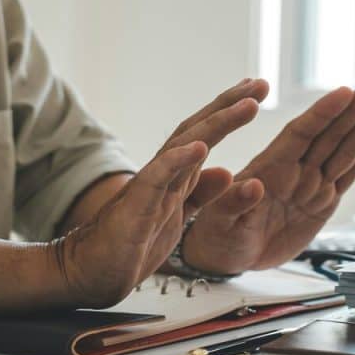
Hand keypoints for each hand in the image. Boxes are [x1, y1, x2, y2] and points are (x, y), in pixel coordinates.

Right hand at [53, 79, 264, 306]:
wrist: (93, 270)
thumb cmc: (133, 242)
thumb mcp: (178, 216)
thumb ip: (201, 193)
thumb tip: (226, 172)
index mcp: (177, 175)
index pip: (205, 133)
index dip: (230, 111)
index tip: (256, 91)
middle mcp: (164, 173)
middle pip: (199, 129)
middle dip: (230, 105)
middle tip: (261, 84)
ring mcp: (150, 186)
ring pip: (184, 145)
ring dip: (217, 123)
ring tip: (246, 106)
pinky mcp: (136, 207)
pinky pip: (157, 178)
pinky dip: (177, 160)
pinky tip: (199, 147)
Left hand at [183, 80, 354, 273]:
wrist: (227, 256)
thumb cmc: (217, 234)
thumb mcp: (219, 221)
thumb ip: (235, 203)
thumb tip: (254, 186)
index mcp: (268, 169)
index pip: (300, 134)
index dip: (322, 113)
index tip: (343, 93)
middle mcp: (293, 171)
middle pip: (328, 135)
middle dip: (352, 110)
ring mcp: (309, 186)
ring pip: (341, 151)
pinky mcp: (320, 204)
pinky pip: (345, 177)